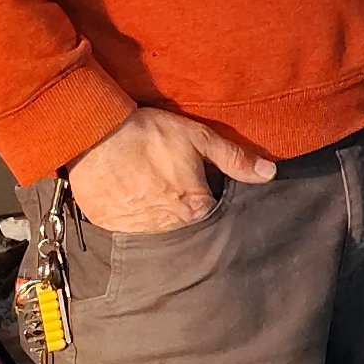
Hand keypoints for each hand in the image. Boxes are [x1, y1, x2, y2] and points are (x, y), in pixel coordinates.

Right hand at [67, 105, 274, 233]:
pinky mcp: (111, 227)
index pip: (209, 208)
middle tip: (161, 175)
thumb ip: (235, 158)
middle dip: (176, 200)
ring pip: (155, 223)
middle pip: (182, 218)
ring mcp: (139, 230)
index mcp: (196, 208)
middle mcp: (170, 226)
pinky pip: (126, 225)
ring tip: (141, 180)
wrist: (94, 134)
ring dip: (152, 208)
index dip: (201, 189)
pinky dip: (127, 211)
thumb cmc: (148, 133)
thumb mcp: (197, 137)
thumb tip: (269, 173)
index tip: (188, 174)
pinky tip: (123, 189)